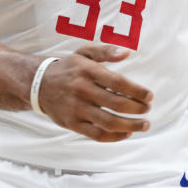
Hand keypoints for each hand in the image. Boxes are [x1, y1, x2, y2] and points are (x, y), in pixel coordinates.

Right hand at [36, 44, 153, 141]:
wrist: (38, 84)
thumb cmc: (68, 68)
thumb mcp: (84, 53)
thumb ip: (106, 51)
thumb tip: (127, 53)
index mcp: (88, 71)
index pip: (118, 82)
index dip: (137, 91)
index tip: (149, 96)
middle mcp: (82, 90)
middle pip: (116, 104)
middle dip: (137, 109)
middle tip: (148, 109)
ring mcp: (77, 108)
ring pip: (109, 122)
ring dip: (131, 126)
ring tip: (144, 125)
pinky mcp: (72, 124)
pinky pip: (96, 134)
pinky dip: (114, 137)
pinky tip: (126, 133)